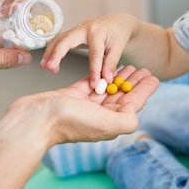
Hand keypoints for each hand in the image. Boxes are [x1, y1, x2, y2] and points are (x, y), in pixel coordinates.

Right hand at [1, 65, 159, 150]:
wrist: (34, 120)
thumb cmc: (68, 122)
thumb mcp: (105, 123)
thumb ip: (126, 120)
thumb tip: (135, 115)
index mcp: (110, 122)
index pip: (133, 104)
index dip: (144, 90)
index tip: (154, 77)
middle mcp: (99, 116)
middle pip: (121, 96)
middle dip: (133, 83)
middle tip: (143, 68)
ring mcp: (85, 106)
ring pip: (106, 89)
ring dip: (118, 78)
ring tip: (129, 65)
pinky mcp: (72, 97)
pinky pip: (89, 84)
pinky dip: (98, 76)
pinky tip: (106, 68)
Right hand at [40, 13, 138, 88]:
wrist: (117, 22)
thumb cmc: (119, 33)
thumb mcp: (118, 48)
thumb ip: (111, 64)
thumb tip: (105, 80)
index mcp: (98, 32)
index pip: (94, 54)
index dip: (93, 71)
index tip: (93, 84)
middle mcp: (84, 29)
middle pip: (66, 40)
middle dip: (56, 54)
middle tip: (49, 67)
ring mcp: (76, 30)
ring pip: (59, 39)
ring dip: (50, 52)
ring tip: (45, 67)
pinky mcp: (73, 34)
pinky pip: (59, 41)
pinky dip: (52, 51)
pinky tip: (49, 62)